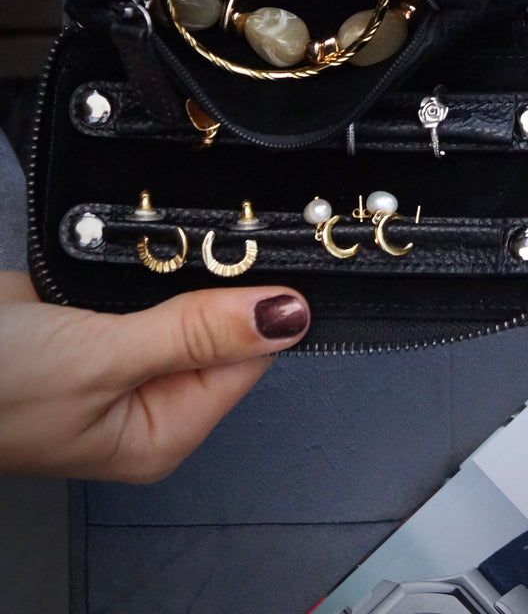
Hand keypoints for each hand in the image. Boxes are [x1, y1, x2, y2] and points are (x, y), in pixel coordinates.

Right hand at [0, 271, 309, 479]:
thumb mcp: (100, 361)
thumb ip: (194, 334)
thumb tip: (286, 316)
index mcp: (162, 431)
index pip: (252, 360)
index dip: (264, 306)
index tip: (273, 256)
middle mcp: (149, 399)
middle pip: (225, 326)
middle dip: (220, 279)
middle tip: (215, 238)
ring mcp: (123, 356)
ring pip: (188, 296)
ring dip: (183, 263)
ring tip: (166, 240)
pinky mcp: (97, 319)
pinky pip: (148, 281)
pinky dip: (147, 258)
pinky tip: (139, 242)